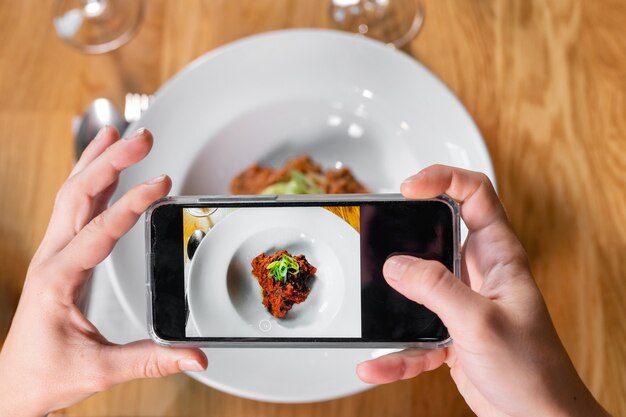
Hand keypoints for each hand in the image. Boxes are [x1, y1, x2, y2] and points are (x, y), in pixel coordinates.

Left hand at [0, 127, 206, 416]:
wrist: (13, 384)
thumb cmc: (44, 375)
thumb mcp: (100, 370)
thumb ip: (150, 359)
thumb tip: (193, 355)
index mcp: (57, 279)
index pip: (100, 229)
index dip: (133, 204)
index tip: (162, 183)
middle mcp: (51, 258)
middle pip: (79, 194)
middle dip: (111, 161)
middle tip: (142, 139)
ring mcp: (53, 254)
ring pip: (72, 194)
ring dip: (96, 162)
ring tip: (118, 135)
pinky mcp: (60, 256)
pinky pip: (74, 208)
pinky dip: (91, 182)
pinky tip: (104, 171)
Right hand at [356, 165, 608, 416]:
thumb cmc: (533, 370)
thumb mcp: (480, 321)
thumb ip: (436, 289)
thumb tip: (396, 265)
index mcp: (498, 256)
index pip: (475, 195)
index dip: (443, 179)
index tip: (409, 187)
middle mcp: (478, 273)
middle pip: (437, 234)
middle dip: (407, 233)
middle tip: (380, 231)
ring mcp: (461, 303)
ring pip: (417, 286)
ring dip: (393, 299)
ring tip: (370, 303)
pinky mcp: (449, 333)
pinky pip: (412, 335)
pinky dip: (394, 351)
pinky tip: (376, 364)